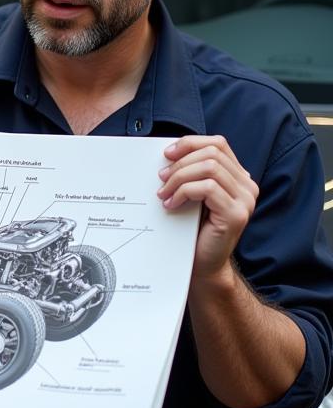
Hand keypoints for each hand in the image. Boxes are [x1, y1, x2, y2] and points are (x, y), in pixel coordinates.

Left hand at [157, 135, 257, 279]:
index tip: (167, 154)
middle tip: (161, 178)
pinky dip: (184, 192)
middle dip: (181, 163)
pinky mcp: (236, 214)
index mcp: (238, 177)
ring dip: (179, 178)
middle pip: (212, 153)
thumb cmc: (194, 228)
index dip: (190, 143)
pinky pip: (207, 188)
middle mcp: (247, 186)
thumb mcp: (193, 193)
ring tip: (164, 193)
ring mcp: (245, 200)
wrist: (203, 264)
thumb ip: (191, 172)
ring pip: (208, 168)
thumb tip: (168, 152)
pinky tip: (172, 204)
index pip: (218, 144)